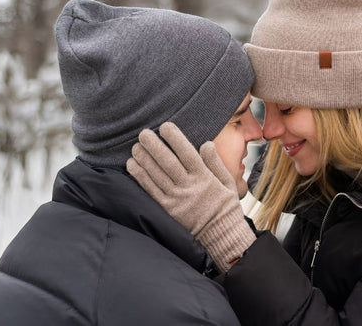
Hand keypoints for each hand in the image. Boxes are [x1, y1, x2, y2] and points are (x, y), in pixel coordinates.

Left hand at [128, 122, 254, 272]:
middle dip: (155, 146)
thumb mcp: (228, 183)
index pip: (187, 153)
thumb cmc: (225, 207)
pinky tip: (132, 165)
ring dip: (144, 159)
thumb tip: (206, 143)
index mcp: (205, 178)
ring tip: (135, 146)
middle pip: (168, 162)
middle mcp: (189, 187)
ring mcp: (176, 199)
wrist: (221, 235)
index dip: (175, 139)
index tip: (165, 126)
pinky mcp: (167, 209)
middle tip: (143, 133)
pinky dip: (140, 176)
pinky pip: (150, 190)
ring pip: (156, 175)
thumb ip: (216, 163)